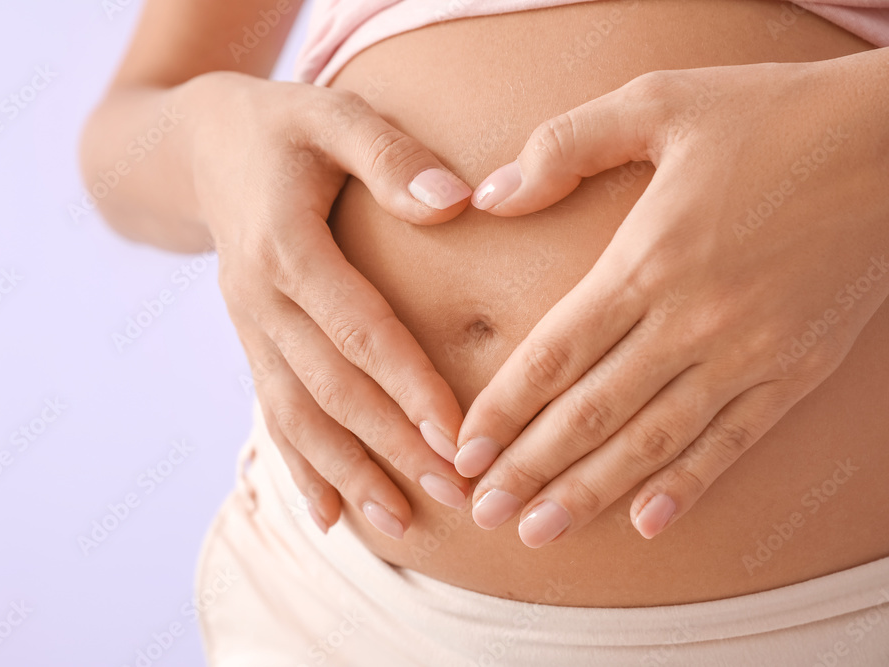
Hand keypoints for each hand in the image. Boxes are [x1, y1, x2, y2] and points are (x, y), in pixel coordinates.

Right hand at [193, 73, 473, 536]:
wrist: (196, 147)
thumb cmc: (280, 126)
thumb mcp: (331, 116)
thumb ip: (390, 156)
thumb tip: (456, 201)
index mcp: (285, 246)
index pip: (358, 329)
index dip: (407, 385)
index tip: (456, 435)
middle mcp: (260, 299)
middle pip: (331, 388)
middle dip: (391, 448)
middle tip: (453, 494)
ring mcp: (249, 327)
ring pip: (298, 416)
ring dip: (348, 474)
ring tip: (399, 526)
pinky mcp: (251, 341)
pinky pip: (274, 411)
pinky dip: (301, 467)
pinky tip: (329, 516)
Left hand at [454, 50, 888, 545]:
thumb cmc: (770, 115)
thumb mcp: (657, 103)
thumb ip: (565, 145)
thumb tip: (491, 195)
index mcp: (648, 259)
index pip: (555, 354)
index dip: (504, 409)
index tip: (464, 451)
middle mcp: (693, 320)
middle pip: (592, 412)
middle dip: (530, 468)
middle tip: (483, 512)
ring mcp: (749, 353)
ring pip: (653, 441)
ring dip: (590, 492)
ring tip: (538, 533)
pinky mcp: (797, 371)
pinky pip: (734, 441)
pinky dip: (689, 486)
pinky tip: (647, 523)